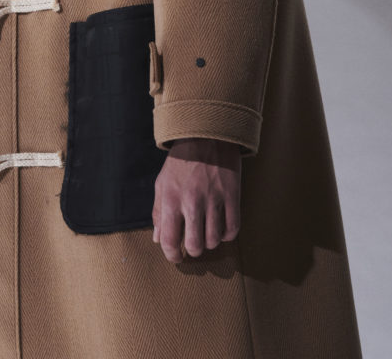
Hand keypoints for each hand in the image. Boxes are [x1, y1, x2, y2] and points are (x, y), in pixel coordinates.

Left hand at [152, 137, 240, 262]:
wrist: (206, 135)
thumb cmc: (181, 162)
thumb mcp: (162, 183)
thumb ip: (158, 212)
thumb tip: (158, 239)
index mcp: (171, 199)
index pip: (170, 241)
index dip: (172, 255)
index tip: (176, 256)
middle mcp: (192, 202)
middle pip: (195, 245)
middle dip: (193, 250)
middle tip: (193, 244)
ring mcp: (214, 199)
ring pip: (214, 240)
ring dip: (210, 241)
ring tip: (206, 231)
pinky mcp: (232, 195)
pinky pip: (233, 229)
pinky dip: (227, 234)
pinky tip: (221, 227)